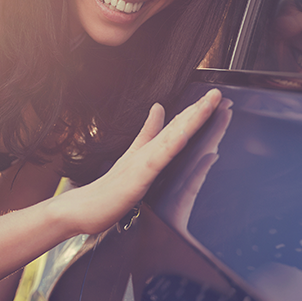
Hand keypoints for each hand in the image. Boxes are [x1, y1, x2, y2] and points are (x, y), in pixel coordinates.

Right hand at [58, 88, 222, 235]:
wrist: (83, 208)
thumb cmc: (110, 186)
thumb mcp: (134, 155)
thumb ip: (148, 132)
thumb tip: (159, 108)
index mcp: (153, 147)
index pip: (179, 125)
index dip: (198, 110)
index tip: (216, 97)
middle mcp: (151, 150)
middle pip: (180, 125)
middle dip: (201, 109)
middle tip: (218, 92)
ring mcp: (145, 161)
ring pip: (174, 135)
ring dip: (193, 118)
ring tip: (209, 104)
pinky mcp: (139, 176)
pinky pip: (158, 158)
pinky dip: (172, 143)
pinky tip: (184, 133)